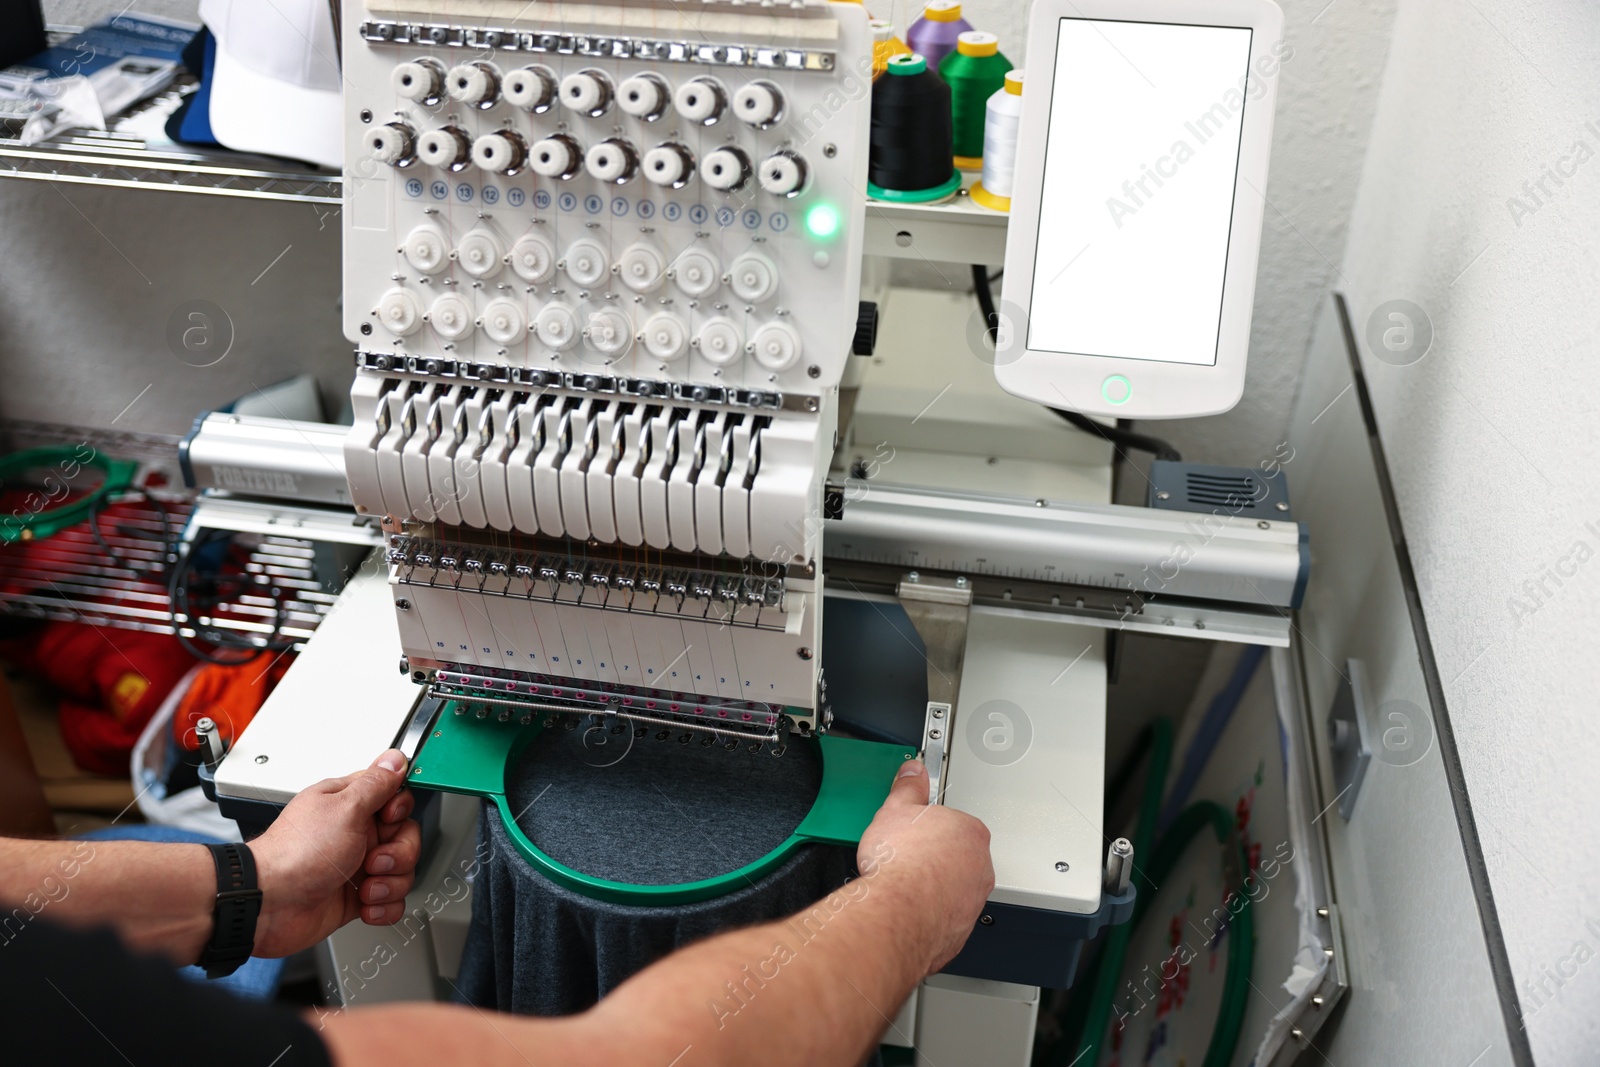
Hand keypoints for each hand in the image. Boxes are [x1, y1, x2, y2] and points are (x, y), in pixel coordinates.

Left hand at [249, 749, 420, 957]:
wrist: (269, 905)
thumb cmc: (296, 855)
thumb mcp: (344, 809)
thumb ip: (376, 784)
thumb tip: (395, 759)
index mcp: (349, 804)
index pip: (395, 797)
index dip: (400, 809)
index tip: (389, 819)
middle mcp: (355, 834)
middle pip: (406, 837)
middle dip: (399, 854)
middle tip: (374, 860)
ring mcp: (356, 866)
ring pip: (402, 871)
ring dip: (389, 884)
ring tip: (365, 887)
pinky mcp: (357, 897)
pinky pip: (391, 901)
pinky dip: (383, 907)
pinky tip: (366, 904)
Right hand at [857, 760, 992, 973]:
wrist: (897, 912)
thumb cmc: (901, 865)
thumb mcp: (896, 810)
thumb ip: (908, 788)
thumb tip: (913, 772)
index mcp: (970, 831)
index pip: (952, 822)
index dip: (927, 827)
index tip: (912, 832)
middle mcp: (980, 865)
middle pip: (956, 855)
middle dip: (933, 856)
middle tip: (905, 858)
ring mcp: (974, 898)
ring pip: (954, 886)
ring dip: (933, 885)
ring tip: (904, 884)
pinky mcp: (962, 927)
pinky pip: (947, 914)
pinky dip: (930, 911)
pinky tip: (910, 906)